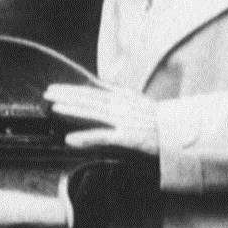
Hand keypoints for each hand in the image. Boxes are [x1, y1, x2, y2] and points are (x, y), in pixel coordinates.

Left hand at [45, 82, 159, 153]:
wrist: (180, 134)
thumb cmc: (159, 122)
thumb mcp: (137, 103)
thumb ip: (118, 96)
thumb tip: (100, 88)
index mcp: (123, 99)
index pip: (92, 92)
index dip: (72, 89)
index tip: (54, 88)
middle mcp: (122, 107)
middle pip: (90, 99)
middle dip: (67, 95)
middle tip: (47, 93)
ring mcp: (125, 121)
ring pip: (94, 113)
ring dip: (73, 109)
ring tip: (54, 107)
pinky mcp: (129, 138)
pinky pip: (104, 137)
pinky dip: (86, 137)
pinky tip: (70, 139)